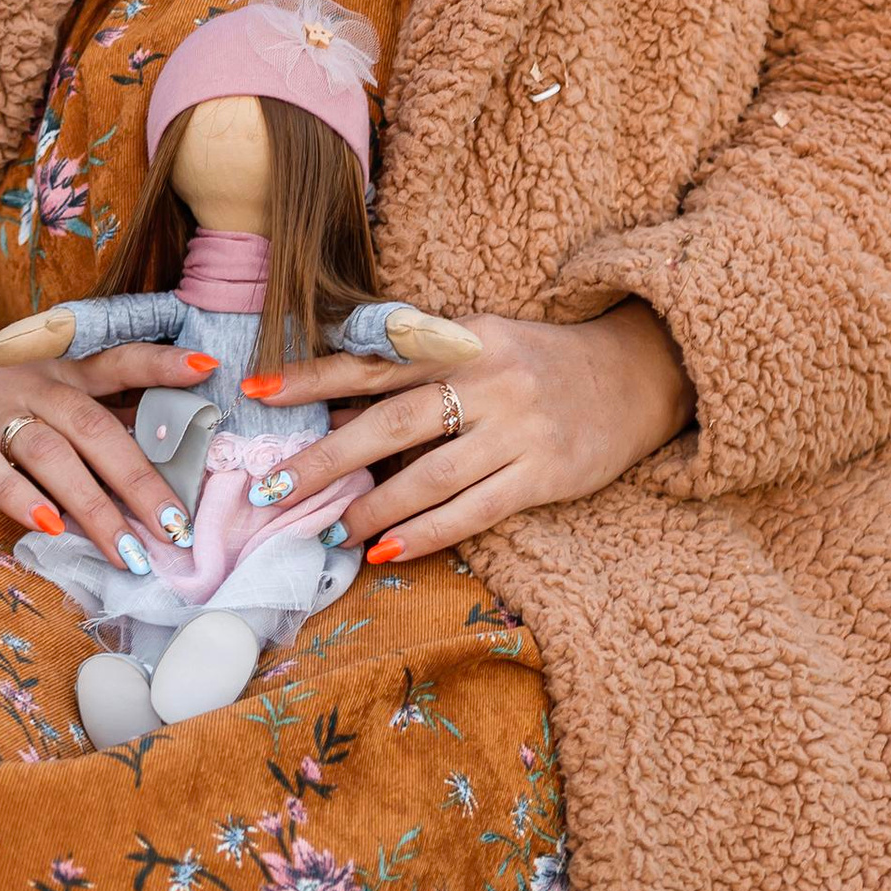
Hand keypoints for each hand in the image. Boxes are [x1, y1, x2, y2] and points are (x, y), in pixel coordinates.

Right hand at [0, 299, 218, 572]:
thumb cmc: (4, 435)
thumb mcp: (55, 422)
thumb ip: (105, 431)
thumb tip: (179, 460)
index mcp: (66, 374)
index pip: (119, 361)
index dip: (162, 364)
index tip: (209, 368)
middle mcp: (32, 384)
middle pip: (94, 426)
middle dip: (140, 480)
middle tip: (174, 529)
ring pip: (51, 453)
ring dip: (93, 506)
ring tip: (126, 552)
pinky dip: (23, 500)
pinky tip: (50, 528)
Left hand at [234, 301, 694, 563]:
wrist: (636, 373)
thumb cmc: (537, 362)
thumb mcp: (478, 345)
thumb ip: (416, 373)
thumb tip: (334, 412)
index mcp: (459, 338)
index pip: (372, 360)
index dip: (311, 376)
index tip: (255, 393)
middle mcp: (485, 378)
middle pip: (390, 422)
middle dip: (325, 457)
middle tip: (272, 488)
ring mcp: (517, 428)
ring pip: (428, 474)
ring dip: (371, 508)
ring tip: (328, 531)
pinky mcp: (545, 474)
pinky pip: (475, 510)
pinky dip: (426, 534)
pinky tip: (388, 553)